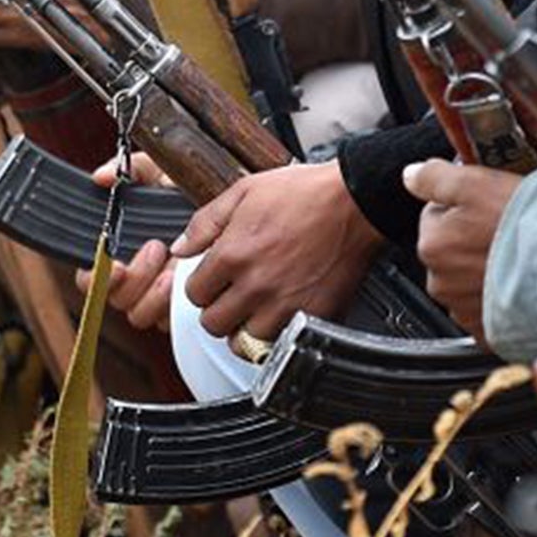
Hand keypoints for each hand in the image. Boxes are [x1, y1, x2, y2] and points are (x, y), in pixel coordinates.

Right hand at [79, 153, 174, 330]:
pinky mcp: (178, 309)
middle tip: (155, 249)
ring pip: (139, 314)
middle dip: (135, 278)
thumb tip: (101, 177)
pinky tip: (186, 279)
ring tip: (172, 267)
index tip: (115, 264)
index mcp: (118, 250)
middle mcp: (133, 277)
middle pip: (114, 299)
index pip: (90, 277)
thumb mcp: (160, 172)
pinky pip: (167, 321)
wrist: (227, 207)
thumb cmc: (189, 191)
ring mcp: (155, 295)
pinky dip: (174, 304)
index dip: (94, 277)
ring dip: (154, 294)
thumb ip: (129, 170)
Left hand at [174, 163, 384, 339]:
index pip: (193, 293)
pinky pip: (279, 345)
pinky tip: (277, 316)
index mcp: (233, 253)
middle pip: (213, 324)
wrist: (356, 202)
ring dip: (244, 328)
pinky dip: (274, 336)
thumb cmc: (305, 192)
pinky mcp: (312, 317)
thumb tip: (180, 248)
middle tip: (230, 296)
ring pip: (243, 342)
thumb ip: (205, 222)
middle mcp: (255, 285)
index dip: (201, 286)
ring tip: (253, 309)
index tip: (213, 280)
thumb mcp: (245, 191)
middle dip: (217, 310)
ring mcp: (284, 305)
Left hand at [403, 159, 520, 334]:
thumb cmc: (529, 228)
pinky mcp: (490, 333)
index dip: (464, 208)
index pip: (436, 215)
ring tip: (517, 259)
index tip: (488, 208)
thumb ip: (435, 178)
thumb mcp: (478, 184)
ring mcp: (465, 311)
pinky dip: (499, 298)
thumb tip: (411, 175)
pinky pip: (487, 310)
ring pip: (468, 281)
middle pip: (450, 251)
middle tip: (507, 233)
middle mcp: (442, 283)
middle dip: (473, 242)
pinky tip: (521, 284)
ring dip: (486, 271)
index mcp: (433, 244)